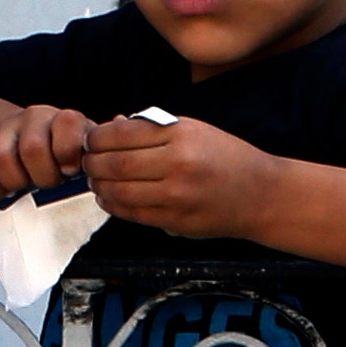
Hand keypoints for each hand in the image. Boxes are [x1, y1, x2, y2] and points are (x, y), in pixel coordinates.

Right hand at [0, 104, 95, 202]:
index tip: (69, 169)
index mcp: (63, 119)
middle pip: (32, 148)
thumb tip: (122, 121)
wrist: (22, 139)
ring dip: (16, 181)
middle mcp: (33, 119)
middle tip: (48, 181)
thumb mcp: (87, 147)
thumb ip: (104, 140)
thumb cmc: (62, 152)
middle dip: (42, 176)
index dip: (67, 151)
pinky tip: (6, 188)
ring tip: (26, 183)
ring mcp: (3, 132)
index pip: (67, 123)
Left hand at [84, 115, 278, 240]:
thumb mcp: (193, 130)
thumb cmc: (225, 157)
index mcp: (181, 135)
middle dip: (92, 162)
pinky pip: (133, 214)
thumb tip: (109, 125)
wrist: (260, 195)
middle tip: (85, 161)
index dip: (97, 138)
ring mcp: (177, 196)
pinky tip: (109, 197)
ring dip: (99, 186)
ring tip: (94, 179)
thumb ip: (151, 128)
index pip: (123, 134)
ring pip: (120, 191)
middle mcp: (178, 164)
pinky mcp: (175, 221)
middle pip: (116, 163)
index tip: (90, 139)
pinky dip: (114, 205)